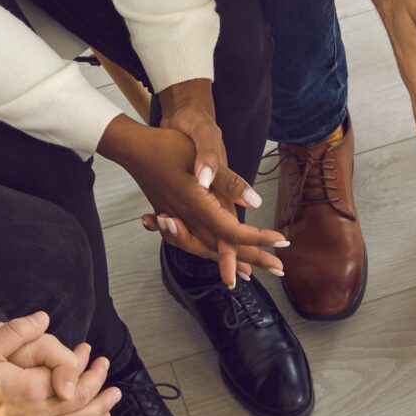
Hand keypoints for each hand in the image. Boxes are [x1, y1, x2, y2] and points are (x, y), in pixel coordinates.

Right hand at [0, 315, 118, 415]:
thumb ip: (18, 331)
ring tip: (110, 402)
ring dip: (97, 415)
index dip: (91, 374)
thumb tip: (42, 320)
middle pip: (79, 410)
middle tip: (112, 383)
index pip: (76, 388)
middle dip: (101, 396)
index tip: (96, 358)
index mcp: (31, 393)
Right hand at [104, 116, 284, 287]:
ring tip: (249, 270)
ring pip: (207, 247)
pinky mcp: (171, 215)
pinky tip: (217, 252)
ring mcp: (177, 218)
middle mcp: (187, 217)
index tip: (282, 243)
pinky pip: (194, 240)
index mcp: (197, 205)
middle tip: (278, 269)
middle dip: (252, 258)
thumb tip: (254, 201)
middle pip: (223, 247)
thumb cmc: (168, 144)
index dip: (258, 239)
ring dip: (231, 259)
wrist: (133, 146)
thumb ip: (228, 180)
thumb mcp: (202, 152)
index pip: (233, 231)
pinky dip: (210, 250)